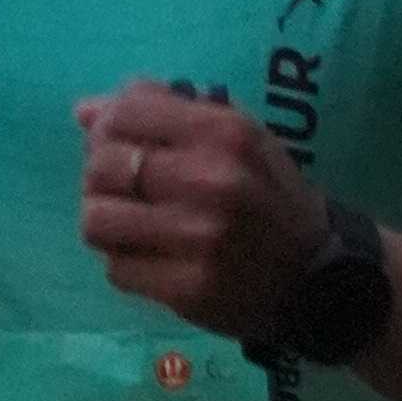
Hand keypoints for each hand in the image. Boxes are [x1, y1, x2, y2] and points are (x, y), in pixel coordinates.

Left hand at [74, 81, 329, 352]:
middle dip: (102, 176)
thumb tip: (84, 111)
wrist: (317, 275)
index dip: (107, 126)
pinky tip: (152, 257)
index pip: (126, 112)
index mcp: (224, 132)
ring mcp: (197, 239)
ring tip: (131, 224)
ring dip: (105, 221)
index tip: (117, 142)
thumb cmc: (269, 196)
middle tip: (124, 189)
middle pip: (102, 166)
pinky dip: (125, 261)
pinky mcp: (186, 289)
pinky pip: (116, 268)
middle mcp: (210, 181)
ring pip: (97, 220)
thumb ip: (165, 115)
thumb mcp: (236, 138)